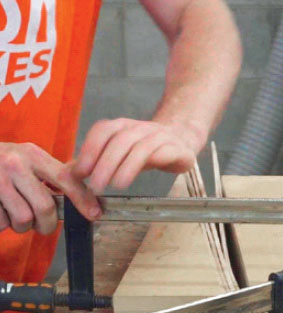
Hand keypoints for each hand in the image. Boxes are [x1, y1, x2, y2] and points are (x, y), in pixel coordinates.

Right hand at [0, 143, 100, 234]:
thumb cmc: (0, 163)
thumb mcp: (25, 158)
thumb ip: (52, 174)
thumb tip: (87, 192)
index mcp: (32, 154)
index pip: (66, 177)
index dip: (83, 198)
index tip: (94, 214)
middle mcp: (15, 163)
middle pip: (45, 207)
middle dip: (47, 224)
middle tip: (42, 226)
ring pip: (23, 219)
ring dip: (22, 226)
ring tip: (15, 216)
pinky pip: (1, 223)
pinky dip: (2, 225)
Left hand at [72, 118, 203, 193]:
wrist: (182, 140)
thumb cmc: (147, 149)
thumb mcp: (121, 153)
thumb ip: (97, 161)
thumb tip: (69, 175)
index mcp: (123, 126)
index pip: (103, 131)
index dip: (90, 150)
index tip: (80, 173)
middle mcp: (140, 127)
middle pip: (119, 140)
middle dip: (104, 163)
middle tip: (95, 186)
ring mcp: (159, 136)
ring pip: (139, 147)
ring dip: (124, 167)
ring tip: (114, 186)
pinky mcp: (176, 148)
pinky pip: (160, 153)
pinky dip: (146, 165)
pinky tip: (134, 180)